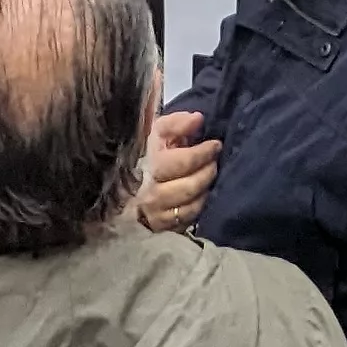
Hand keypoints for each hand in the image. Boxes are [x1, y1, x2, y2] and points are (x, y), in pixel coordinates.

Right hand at [139, 110, 218, 231]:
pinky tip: (199, 196)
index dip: (202, 153)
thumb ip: (177, 122)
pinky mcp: (160, 228)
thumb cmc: (151, 151)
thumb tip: (197, 119)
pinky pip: (185, 221)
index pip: (181, 162)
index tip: (215, 145)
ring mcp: (154, 212)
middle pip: (187, 187)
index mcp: (149, 163)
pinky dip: (197, 208)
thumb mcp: (160, 131)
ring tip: (209, 178)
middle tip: (214, 163)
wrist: (131, 181)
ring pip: (188, 207)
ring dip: (204, 191)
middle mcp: (149, 190)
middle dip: (206, 173)